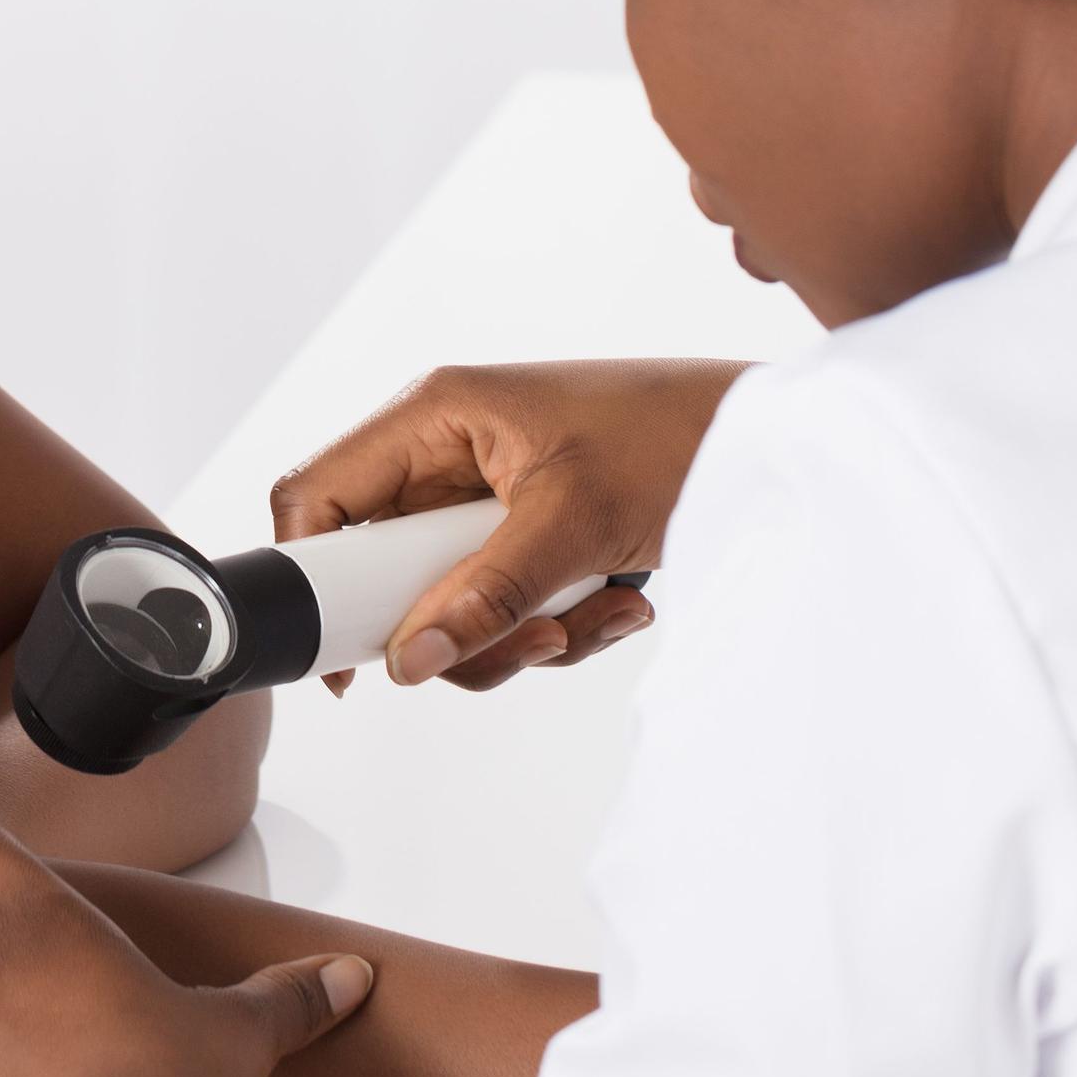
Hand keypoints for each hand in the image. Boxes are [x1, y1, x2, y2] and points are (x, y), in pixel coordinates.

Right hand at [274, 358, 751, 688]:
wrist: (763, 444)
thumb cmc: (676, 437)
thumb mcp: (575, 522)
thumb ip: (487, 595)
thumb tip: (410, 659)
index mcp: (435, 417)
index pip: (321, 494)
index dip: (313, 576)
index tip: (347, 657)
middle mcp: (448, 457)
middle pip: (387, 573)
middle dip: (456, 623)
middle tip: (524, 637)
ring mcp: (487, 503)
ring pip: (448, 606)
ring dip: (518, 636)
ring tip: (591, 615)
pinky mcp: (527, 540)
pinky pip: (503, 611)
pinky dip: (559, 627)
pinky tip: (620, 604)